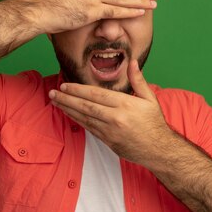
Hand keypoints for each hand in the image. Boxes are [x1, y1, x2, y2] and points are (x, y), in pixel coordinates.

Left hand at [48, 59, 171, 163]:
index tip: (65, 85)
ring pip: (84, 118)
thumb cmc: (154, 123)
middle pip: (86, 106)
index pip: (96, 94)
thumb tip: (132, 62)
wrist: (158, 149)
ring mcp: (110, 131)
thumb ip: (138, 80)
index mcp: (125, 104)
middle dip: (67, 99)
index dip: (78, 90)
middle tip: (53, 93)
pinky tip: (68, 114)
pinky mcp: (107, 140)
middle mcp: (115, 117)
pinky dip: (77, 120)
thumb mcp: (150, 99)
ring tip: (55, 102)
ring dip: (68, 109)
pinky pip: (88, 128)